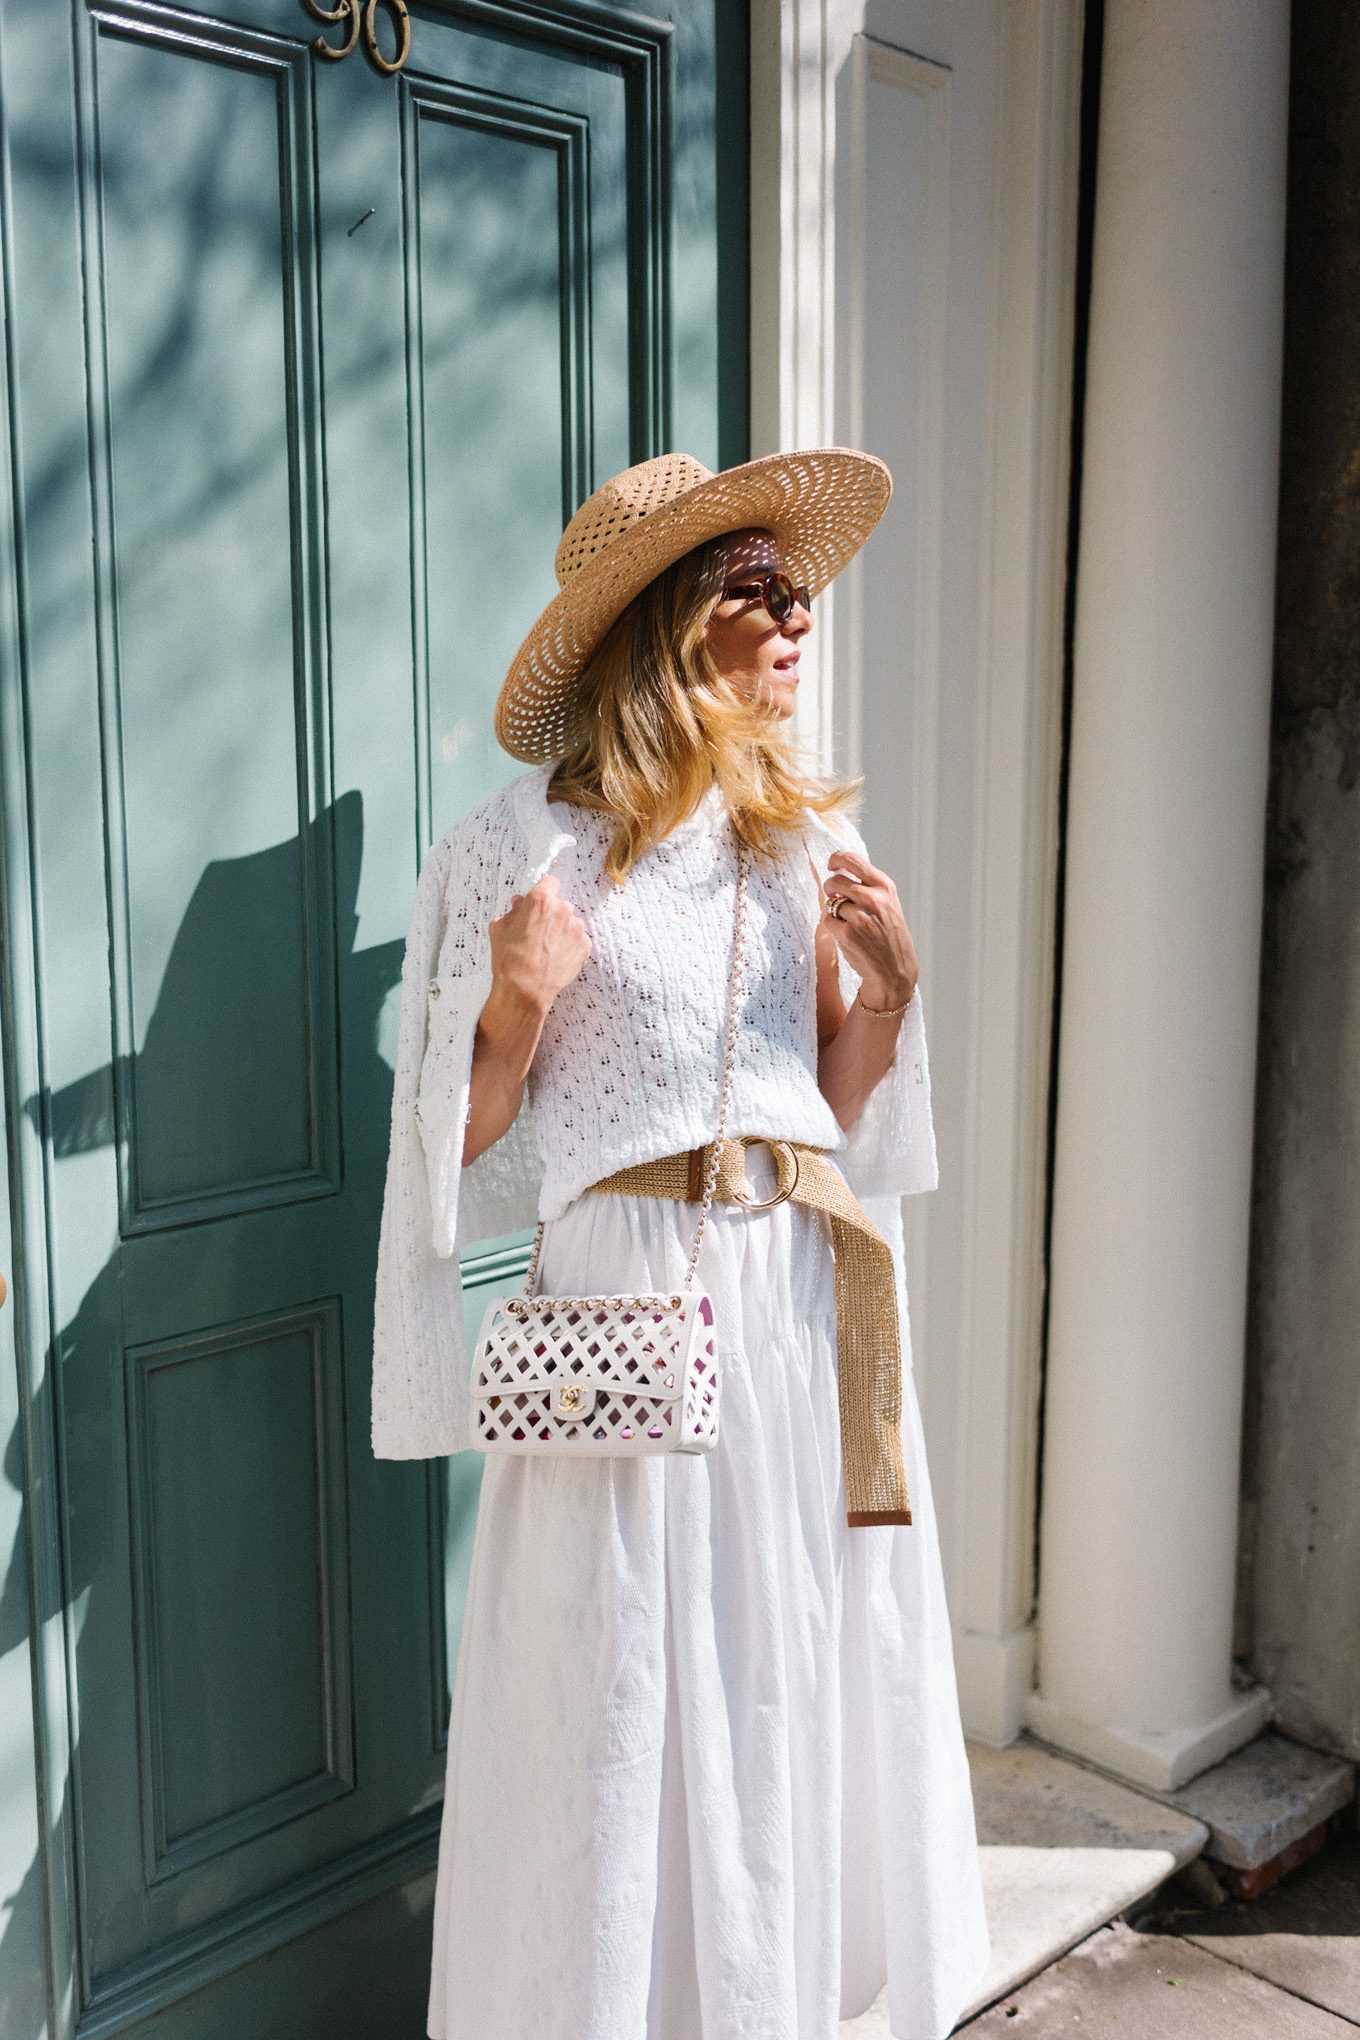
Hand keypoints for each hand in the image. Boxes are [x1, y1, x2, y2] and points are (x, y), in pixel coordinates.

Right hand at [487, 874, 591, 1015]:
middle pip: (560, 903)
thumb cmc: (510, 960)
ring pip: (570, 922)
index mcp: (540, 900)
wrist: (525, 990)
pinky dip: (570, 945)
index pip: (550, 881)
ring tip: (547, 948)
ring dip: (562, 930)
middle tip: (538, 931)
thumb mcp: (500, 929)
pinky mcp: (585, 945)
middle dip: (551, 914)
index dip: (544, 890)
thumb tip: (519, 904)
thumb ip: (513, 911)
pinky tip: (555, 957)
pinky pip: (578, 939)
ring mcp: (577, 928)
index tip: (541, 900)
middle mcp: (562, 909)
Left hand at [822, 849, 917, 1006]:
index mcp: (885, 887)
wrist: (894, 969)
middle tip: (834, 896)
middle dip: (830, 888)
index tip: (831, 864)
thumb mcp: (888, 904)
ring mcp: (859, 915)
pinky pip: (828, 920)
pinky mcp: (847, 933)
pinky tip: (848, 935)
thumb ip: (869, 887)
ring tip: (849, 922)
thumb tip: (840, 873)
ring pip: (831, 903)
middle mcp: (873, 898)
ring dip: (834, 911)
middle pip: (836, 881)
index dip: (837, 859)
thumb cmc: (889, 936)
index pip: (853, 860)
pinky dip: (833, 927)